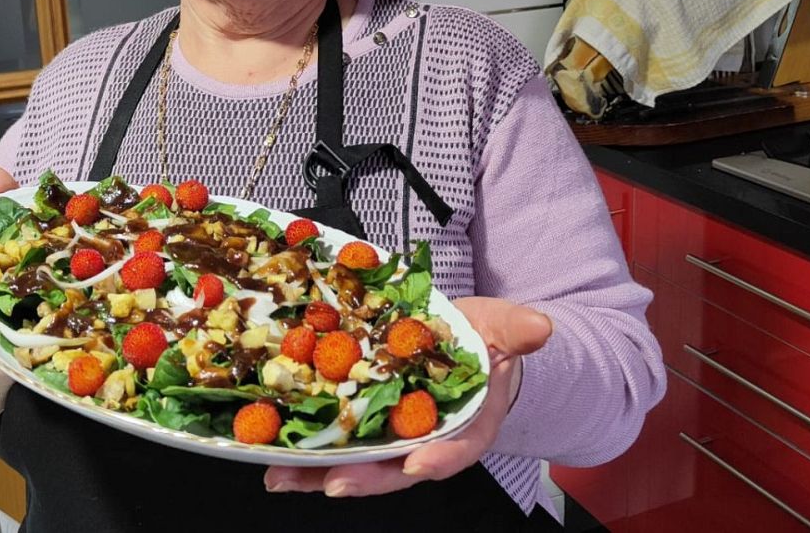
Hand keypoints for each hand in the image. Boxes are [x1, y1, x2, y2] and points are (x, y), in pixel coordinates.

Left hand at [263, 297, 551, 497]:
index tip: (419, 464)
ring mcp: (389, 433)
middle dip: (361, 478)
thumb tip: (542, 327)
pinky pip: (331, 438)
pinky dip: (300, 447)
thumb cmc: (488, 344)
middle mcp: (425, 438)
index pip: (457, 448)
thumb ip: (519, 330)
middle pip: (394, 468)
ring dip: (316, 472)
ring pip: (355, 461)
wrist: (467, 342)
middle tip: (330, 482)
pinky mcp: (360, 419)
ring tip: (280, 476)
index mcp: (467, 424)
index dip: (439, 458)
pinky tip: (267, 449)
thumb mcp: (506, 330)